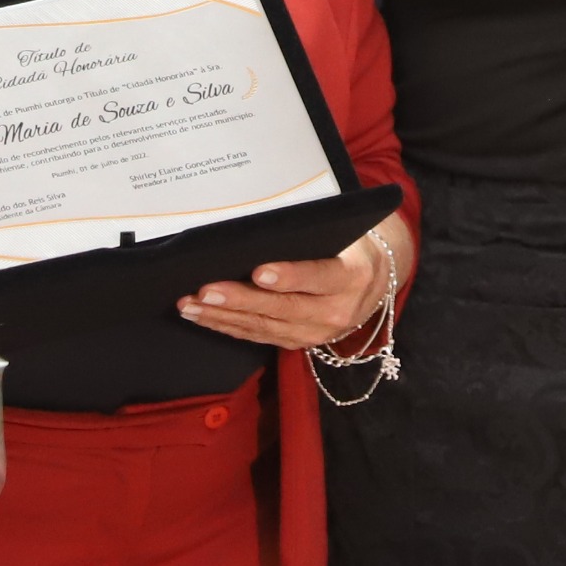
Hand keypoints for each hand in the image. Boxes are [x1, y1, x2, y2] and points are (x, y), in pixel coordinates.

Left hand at [176, 213, 406, 351]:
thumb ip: (309, 233)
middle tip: (206, 291)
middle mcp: (336, 311)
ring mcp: (316, 332)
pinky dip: (227, 326)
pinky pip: (258, 336)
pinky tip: (202, 316)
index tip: (259, 272)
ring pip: (264, 326)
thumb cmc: (349, 245)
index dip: (289, 276)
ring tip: (191, 304)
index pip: (319, 276)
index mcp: (352, 277)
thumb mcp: (343, 233)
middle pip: (283, 308)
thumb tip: (258, 224)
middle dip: (240, 300)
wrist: (374, 282)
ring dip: (223, 317)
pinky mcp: (298, 342)